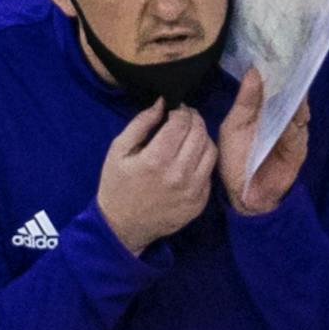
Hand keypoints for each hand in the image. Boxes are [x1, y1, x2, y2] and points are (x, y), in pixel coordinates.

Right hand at [97, 100, 216, 254]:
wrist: (122, 227)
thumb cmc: (117, 185)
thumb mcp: (118, 150)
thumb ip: (140, 123)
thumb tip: (161, 102)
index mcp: (157, 159)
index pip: (182, 122)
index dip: (180, 109)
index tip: (175, 108)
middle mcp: (180, 174)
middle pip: (200, 133)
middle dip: (193, 119)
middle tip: (184, 117)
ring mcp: (193, 191)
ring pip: (211, 150)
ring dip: (202, 136)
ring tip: (189, 135)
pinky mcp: (200, 202)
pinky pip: (210, 172)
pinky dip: (203, 159)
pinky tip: (190, 158)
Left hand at [219, 69, 308, 215]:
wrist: (243, 193)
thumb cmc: (235, 158)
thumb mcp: (234, 126)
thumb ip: (245, 101)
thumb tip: (253, 70)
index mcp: (266, 109)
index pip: (278, 85)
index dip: (279, 69)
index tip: (279, 47)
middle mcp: (283, 118)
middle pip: (292, 95)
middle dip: (292, 78)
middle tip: (291, 57)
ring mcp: (293, 133)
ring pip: (299, 111)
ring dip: (296, 98)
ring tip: (293, 79)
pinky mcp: (298, 149)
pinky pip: (298, 133)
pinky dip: (294, 123)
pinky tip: (291, 111)